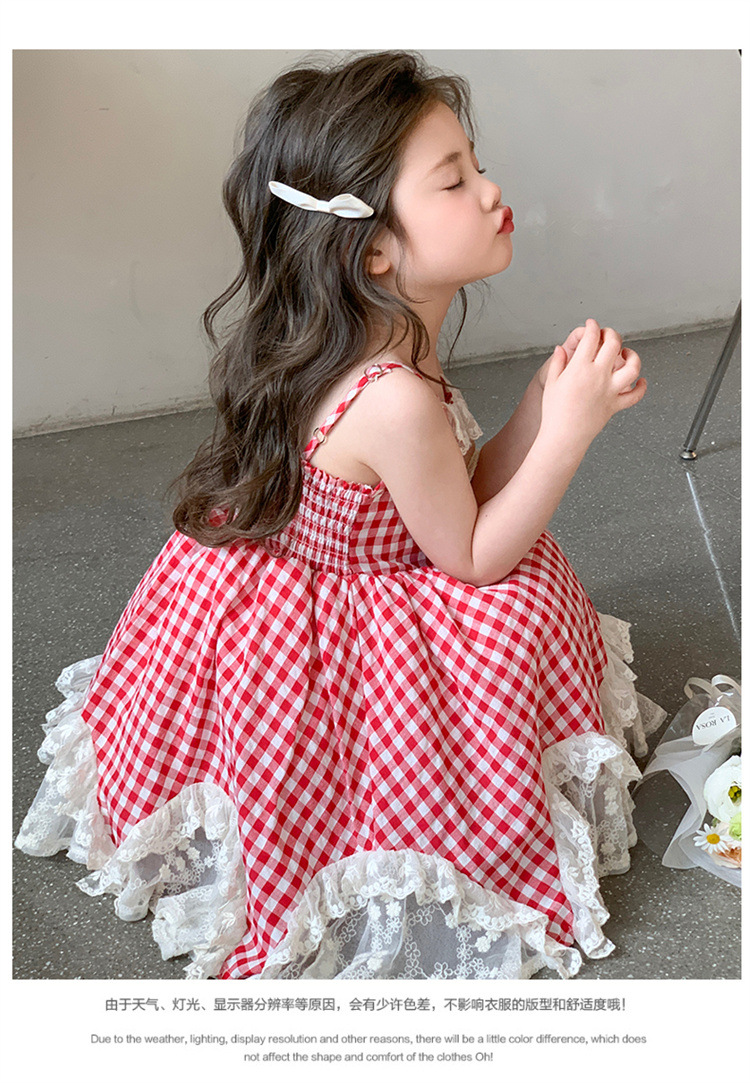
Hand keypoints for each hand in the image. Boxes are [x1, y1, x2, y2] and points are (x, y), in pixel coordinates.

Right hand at [539, 318, 646, 448]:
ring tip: (626, 354)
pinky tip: (640, 381)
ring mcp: (610, 390)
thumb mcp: (551, 383)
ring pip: (632, 366)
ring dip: (632, 356)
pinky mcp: (616, 405)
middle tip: (607, 334)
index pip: (591, 337)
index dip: (592, 326)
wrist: (563, 437)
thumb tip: (561, 349)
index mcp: (580, 368)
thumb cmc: (554, 412)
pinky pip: (635, 395)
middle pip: (614, 344)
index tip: (592, 325)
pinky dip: (641, 387)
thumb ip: (558, 362)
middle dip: (611, 334)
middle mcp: (598, 376)